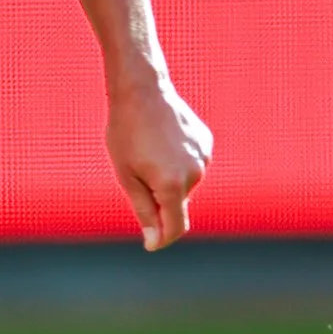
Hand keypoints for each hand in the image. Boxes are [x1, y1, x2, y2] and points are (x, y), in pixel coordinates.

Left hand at [106, 75, 211, 250]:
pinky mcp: (206, 144)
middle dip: (159, 199)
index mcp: (172, 185)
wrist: (142, 90)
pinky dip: (178, 163)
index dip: (162, 239)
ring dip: (169, 179)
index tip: (149, 242)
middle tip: (137, 170)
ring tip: (149, 152)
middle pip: (177, 204)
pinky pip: (192, 165)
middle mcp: (194, 174)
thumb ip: (144, 211)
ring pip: (185, 184)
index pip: (175, 228)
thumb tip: (155, 241)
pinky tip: (164, 142)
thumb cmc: (126, 133)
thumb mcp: (126, 176)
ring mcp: (203, 157)